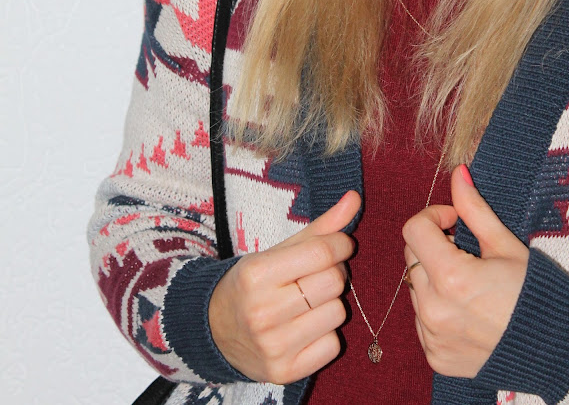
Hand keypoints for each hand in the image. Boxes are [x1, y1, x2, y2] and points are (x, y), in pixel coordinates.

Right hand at [209, 191, 359, 383]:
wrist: (214, 330)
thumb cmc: (252, 284)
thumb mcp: (277, 251)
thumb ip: (320, 228)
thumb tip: (354, 198)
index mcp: (256, 274)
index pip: (323, 252)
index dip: (340, 244)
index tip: (337, 246)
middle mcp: (262, 312)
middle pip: (334, 282)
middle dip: (333, 274)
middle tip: (316, 276)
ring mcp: (273, 345)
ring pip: (338, 313)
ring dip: (330, 304)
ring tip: (308, 303)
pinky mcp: (284, 371)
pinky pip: (333, 345)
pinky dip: (326, 334)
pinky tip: (305, 328)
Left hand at [402, 165, 527, 377]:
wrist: (554, 349)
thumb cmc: (534, 293)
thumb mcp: (507, 246)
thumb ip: (475, 209)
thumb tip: (457, 172)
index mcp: (452, 277)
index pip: (413, 230)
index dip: (433, 217)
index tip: (454, 222)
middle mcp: (434, 308)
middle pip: (411, 258)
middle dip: (434, 248)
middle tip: (467, 255)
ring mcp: (431, 335)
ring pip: (415, 289)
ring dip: (434, 280)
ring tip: (470, 288)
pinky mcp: (433, 355)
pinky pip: (421, 321)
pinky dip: (437, 310)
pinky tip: (467, 313)